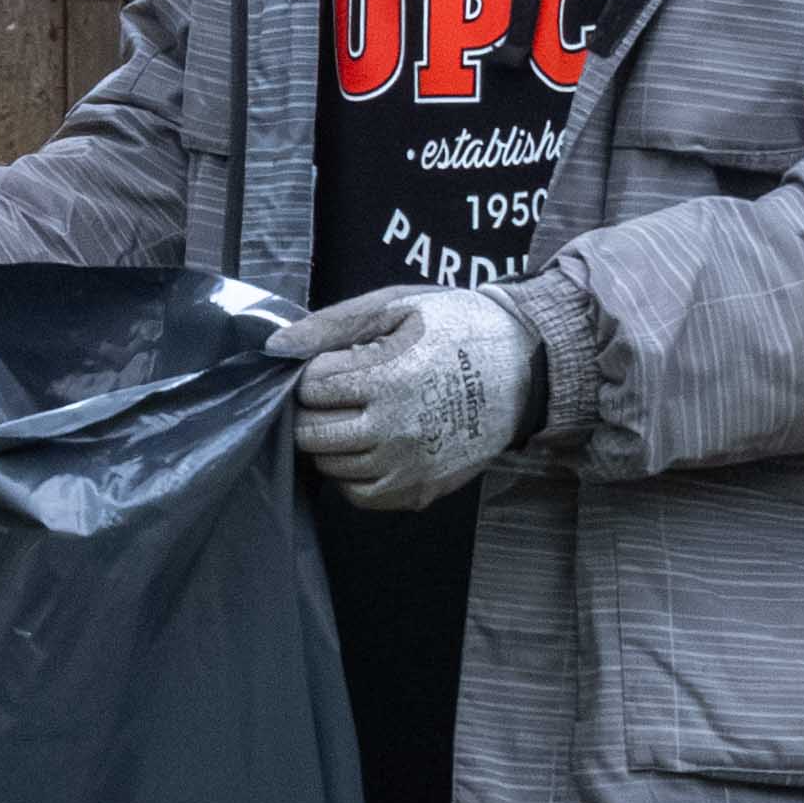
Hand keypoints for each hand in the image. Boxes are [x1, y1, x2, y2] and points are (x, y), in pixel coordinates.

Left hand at [272, 285, 537, 509]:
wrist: (526, 369)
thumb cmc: (459, 328)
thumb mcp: (398, 307)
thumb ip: (334, 325)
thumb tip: (278, 347)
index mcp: (389, 379)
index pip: (311, 389)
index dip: (315, 372)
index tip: (336, 364)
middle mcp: (395, 431)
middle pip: (311, 433)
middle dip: (313, 410)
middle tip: (338, 393)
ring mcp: (408, 467)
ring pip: (330, 466)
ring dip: (331, 440)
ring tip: (358, 415)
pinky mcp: (420, 491)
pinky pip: (359, 495)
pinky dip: (353, 473)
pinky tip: (371, 445)